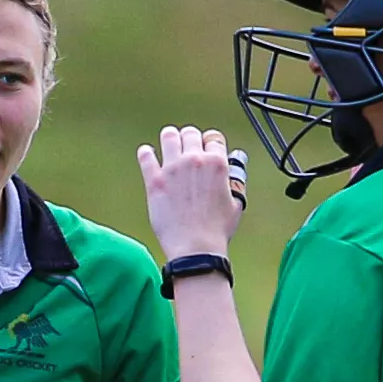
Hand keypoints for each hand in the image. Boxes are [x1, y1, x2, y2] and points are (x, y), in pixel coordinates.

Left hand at [137, 126, 247, 263]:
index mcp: (216, 163)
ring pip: (168, 136)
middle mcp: (194, 160)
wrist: (195, 248)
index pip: (213, 138)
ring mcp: (172, 169)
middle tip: (187, 147)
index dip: (210, 143)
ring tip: (169, 145)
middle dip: (189, 138)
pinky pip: (146, 156)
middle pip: (190, 133)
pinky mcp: (154, 181)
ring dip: (170, 139)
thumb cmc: (216, 229)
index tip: (206, 148)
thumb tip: (235, 164)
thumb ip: (235, 180)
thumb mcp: (236, 202)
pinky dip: (146, 153)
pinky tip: (148, 155)